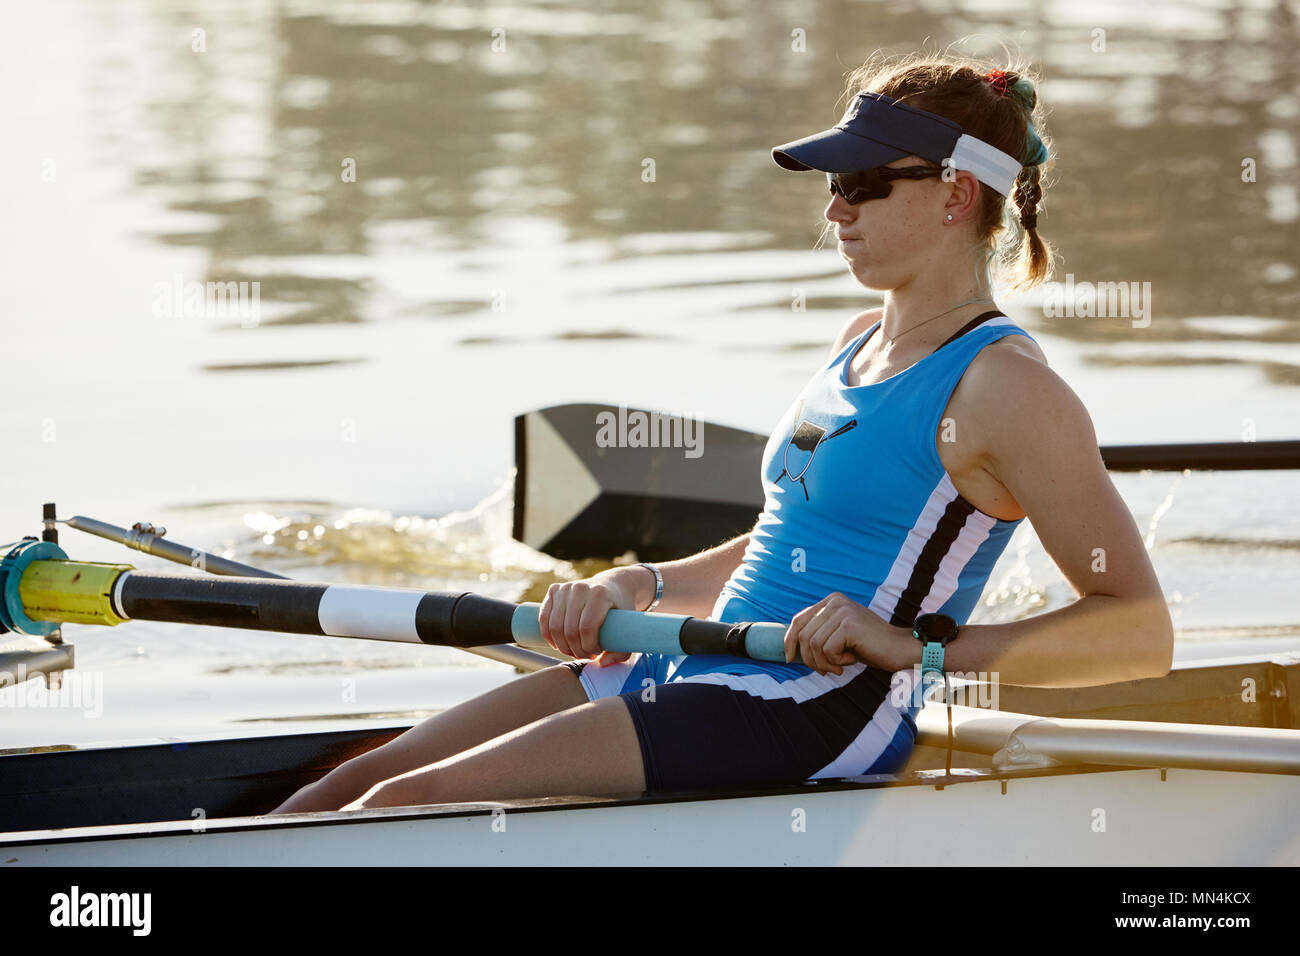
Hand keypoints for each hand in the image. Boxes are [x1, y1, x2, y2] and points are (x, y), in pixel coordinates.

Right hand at [538, 571, 637, 665]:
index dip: (589, 647)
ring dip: (561, 646)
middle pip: (569, 630)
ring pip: (554, 627)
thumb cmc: (620, 609)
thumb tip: (601, 664)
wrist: (613, 585)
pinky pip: (543, 618)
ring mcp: (565, 588)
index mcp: (599, 595)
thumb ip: (621, 652)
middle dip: (575, 650)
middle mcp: (580, 588)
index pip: (587, 629)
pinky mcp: (554, 590)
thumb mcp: (629, 628)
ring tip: (573, 651)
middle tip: (584, 655)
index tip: (597, 652)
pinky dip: (548, 636)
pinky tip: (558, 644)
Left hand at [783, 591, 912, 674]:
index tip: (790, 658)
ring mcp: (843, 611)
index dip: (790, 641)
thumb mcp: (839, 635)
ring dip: (825, 663)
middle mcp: (835, 601)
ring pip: (815, 645)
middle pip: (804, 635)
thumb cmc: (869, 646)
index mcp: (831, 600)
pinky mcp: (849, 625)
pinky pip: (828, 650)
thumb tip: (790, 646)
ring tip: (841, 666)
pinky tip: (852, 660)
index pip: (799, 620)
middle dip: (811, 659)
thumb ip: (819, 633)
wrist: (900, 648)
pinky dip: (837, 662)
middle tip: (827, 671)